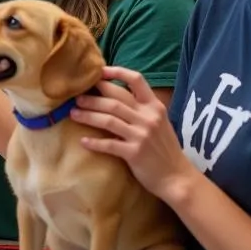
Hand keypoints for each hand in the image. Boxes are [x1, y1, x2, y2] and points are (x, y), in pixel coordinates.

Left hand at [70, 66, 195, 203]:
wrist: (177, 177)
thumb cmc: (164, 148)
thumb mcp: (158, 122)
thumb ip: (141, 108)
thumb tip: (114, 94)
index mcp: (154, 106)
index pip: (136, 79)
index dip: (116, 72)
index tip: (98, 72)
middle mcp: (148, 117)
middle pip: (115, 99)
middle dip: (92, 96)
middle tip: (76, 97)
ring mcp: (142, 135)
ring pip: (108, 119)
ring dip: (88, 115)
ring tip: (73, 114)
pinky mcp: (134, 153)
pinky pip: (109, 144)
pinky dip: (94, 142)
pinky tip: (83, 141)